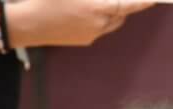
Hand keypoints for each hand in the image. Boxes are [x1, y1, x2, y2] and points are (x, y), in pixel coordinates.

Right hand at [8, 0, 153, 47]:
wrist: (28, 24)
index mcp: (98, 8)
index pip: (128, 5)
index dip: (143, 2)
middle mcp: (100, 24)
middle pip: (121, 13)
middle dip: (122, 4)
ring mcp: (93, 34)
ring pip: (112, 22)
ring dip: (110, 11)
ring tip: (93, 2)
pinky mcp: (86, 40)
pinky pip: (99, 29)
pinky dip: (97, 19)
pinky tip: (80, 12)